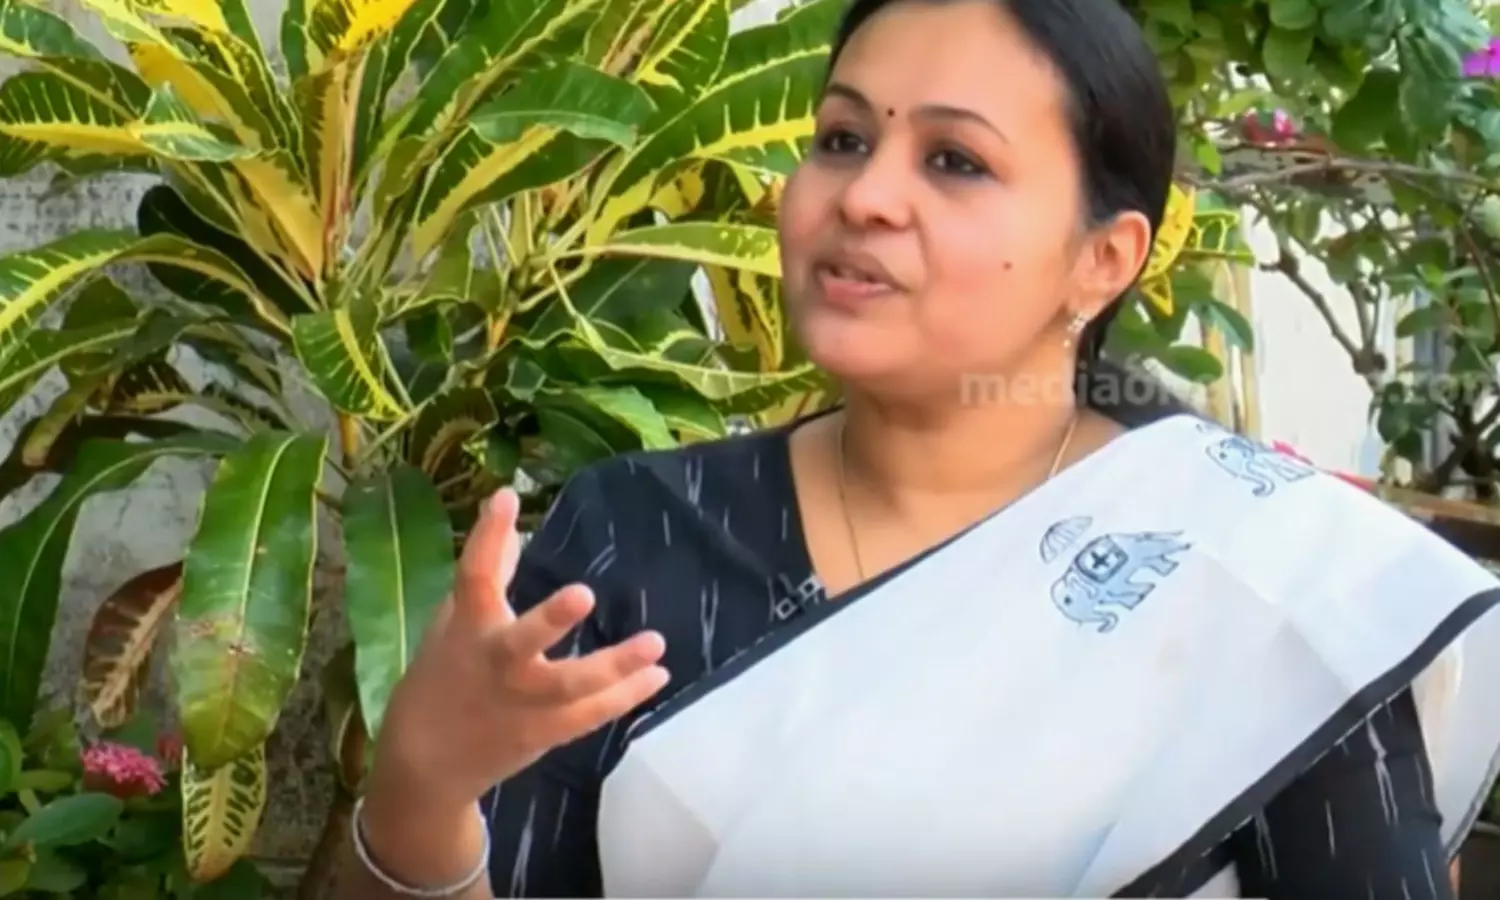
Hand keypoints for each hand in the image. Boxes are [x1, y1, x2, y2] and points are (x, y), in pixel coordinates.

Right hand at [370, 487, 670, 813]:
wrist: (426, 761)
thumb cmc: (443, 677)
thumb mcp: (454, 622)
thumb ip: (489, 573)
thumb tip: (511, 523)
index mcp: (468, 629)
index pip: (474, 577)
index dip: (487, 536)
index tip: (507, 498)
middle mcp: (495, 664)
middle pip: (522, 643)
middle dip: (550, 620)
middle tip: (583, 593)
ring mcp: (521, 702)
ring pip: (570, 685)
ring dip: (615, 665)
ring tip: (656, 643)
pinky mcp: (542, 732)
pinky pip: (588, 715)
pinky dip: (625, 696)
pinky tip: (658, 675)